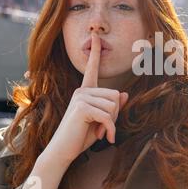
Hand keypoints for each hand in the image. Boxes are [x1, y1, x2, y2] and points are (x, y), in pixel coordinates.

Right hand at [43, 33, 128, 164]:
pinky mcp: (82, 107)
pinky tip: (104, 138)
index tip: (95, 36)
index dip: (95, 52)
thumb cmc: (80, 136)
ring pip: (113, 106)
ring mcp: (81, 97)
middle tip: (103, 127)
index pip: (92, 69)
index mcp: (85, 91)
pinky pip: (108, 116)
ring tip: (99, 131)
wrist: (63, 152)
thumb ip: (112, 107)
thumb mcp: (100, 120)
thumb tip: (124, 94)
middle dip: (114, 115)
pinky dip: (110, 129)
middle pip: (115, 96)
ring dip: (111, 123)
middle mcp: (82, 91)